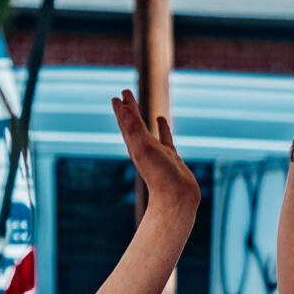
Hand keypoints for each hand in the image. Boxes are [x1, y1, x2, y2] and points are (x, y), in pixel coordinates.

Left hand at [112, 89, 198, 214]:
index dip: (121, 109)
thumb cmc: (159, 175)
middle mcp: (143, 150)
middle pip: (131, 125)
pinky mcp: (171, 158)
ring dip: (140, 118)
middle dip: (127, 110)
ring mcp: (157, 153)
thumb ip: (134, 128)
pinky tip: (160, 120)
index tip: (116, 96)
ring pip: (145, 131)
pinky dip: (162, 128)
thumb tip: (123, 107)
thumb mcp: (144, 147)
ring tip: (135, 107)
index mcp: (135, 147)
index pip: (126, 123)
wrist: (177, 199)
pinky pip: (164, 138)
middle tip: (123, 94)